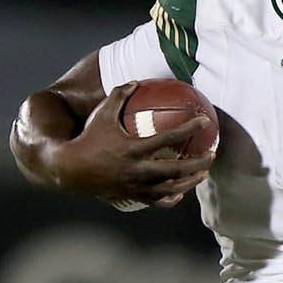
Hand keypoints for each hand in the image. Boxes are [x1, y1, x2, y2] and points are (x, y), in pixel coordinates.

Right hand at [50, 84, 215, 210]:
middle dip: (198, 163)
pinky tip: (179, 192)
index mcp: (133, 148)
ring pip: (171, 189)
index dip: (190, 128)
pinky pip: (156, 201)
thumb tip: (137, 81)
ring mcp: (135, 186)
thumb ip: (120, 95)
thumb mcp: (102, 113)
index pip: (169, 137)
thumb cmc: (87, 137)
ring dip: (190, 182)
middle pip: (177, 169)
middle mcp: (137, 170)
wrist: (70, 168)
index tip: (205, 120)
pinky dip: (170, 198)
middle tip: (212, 155)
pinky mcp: (132, 196)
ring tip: (202, 174)